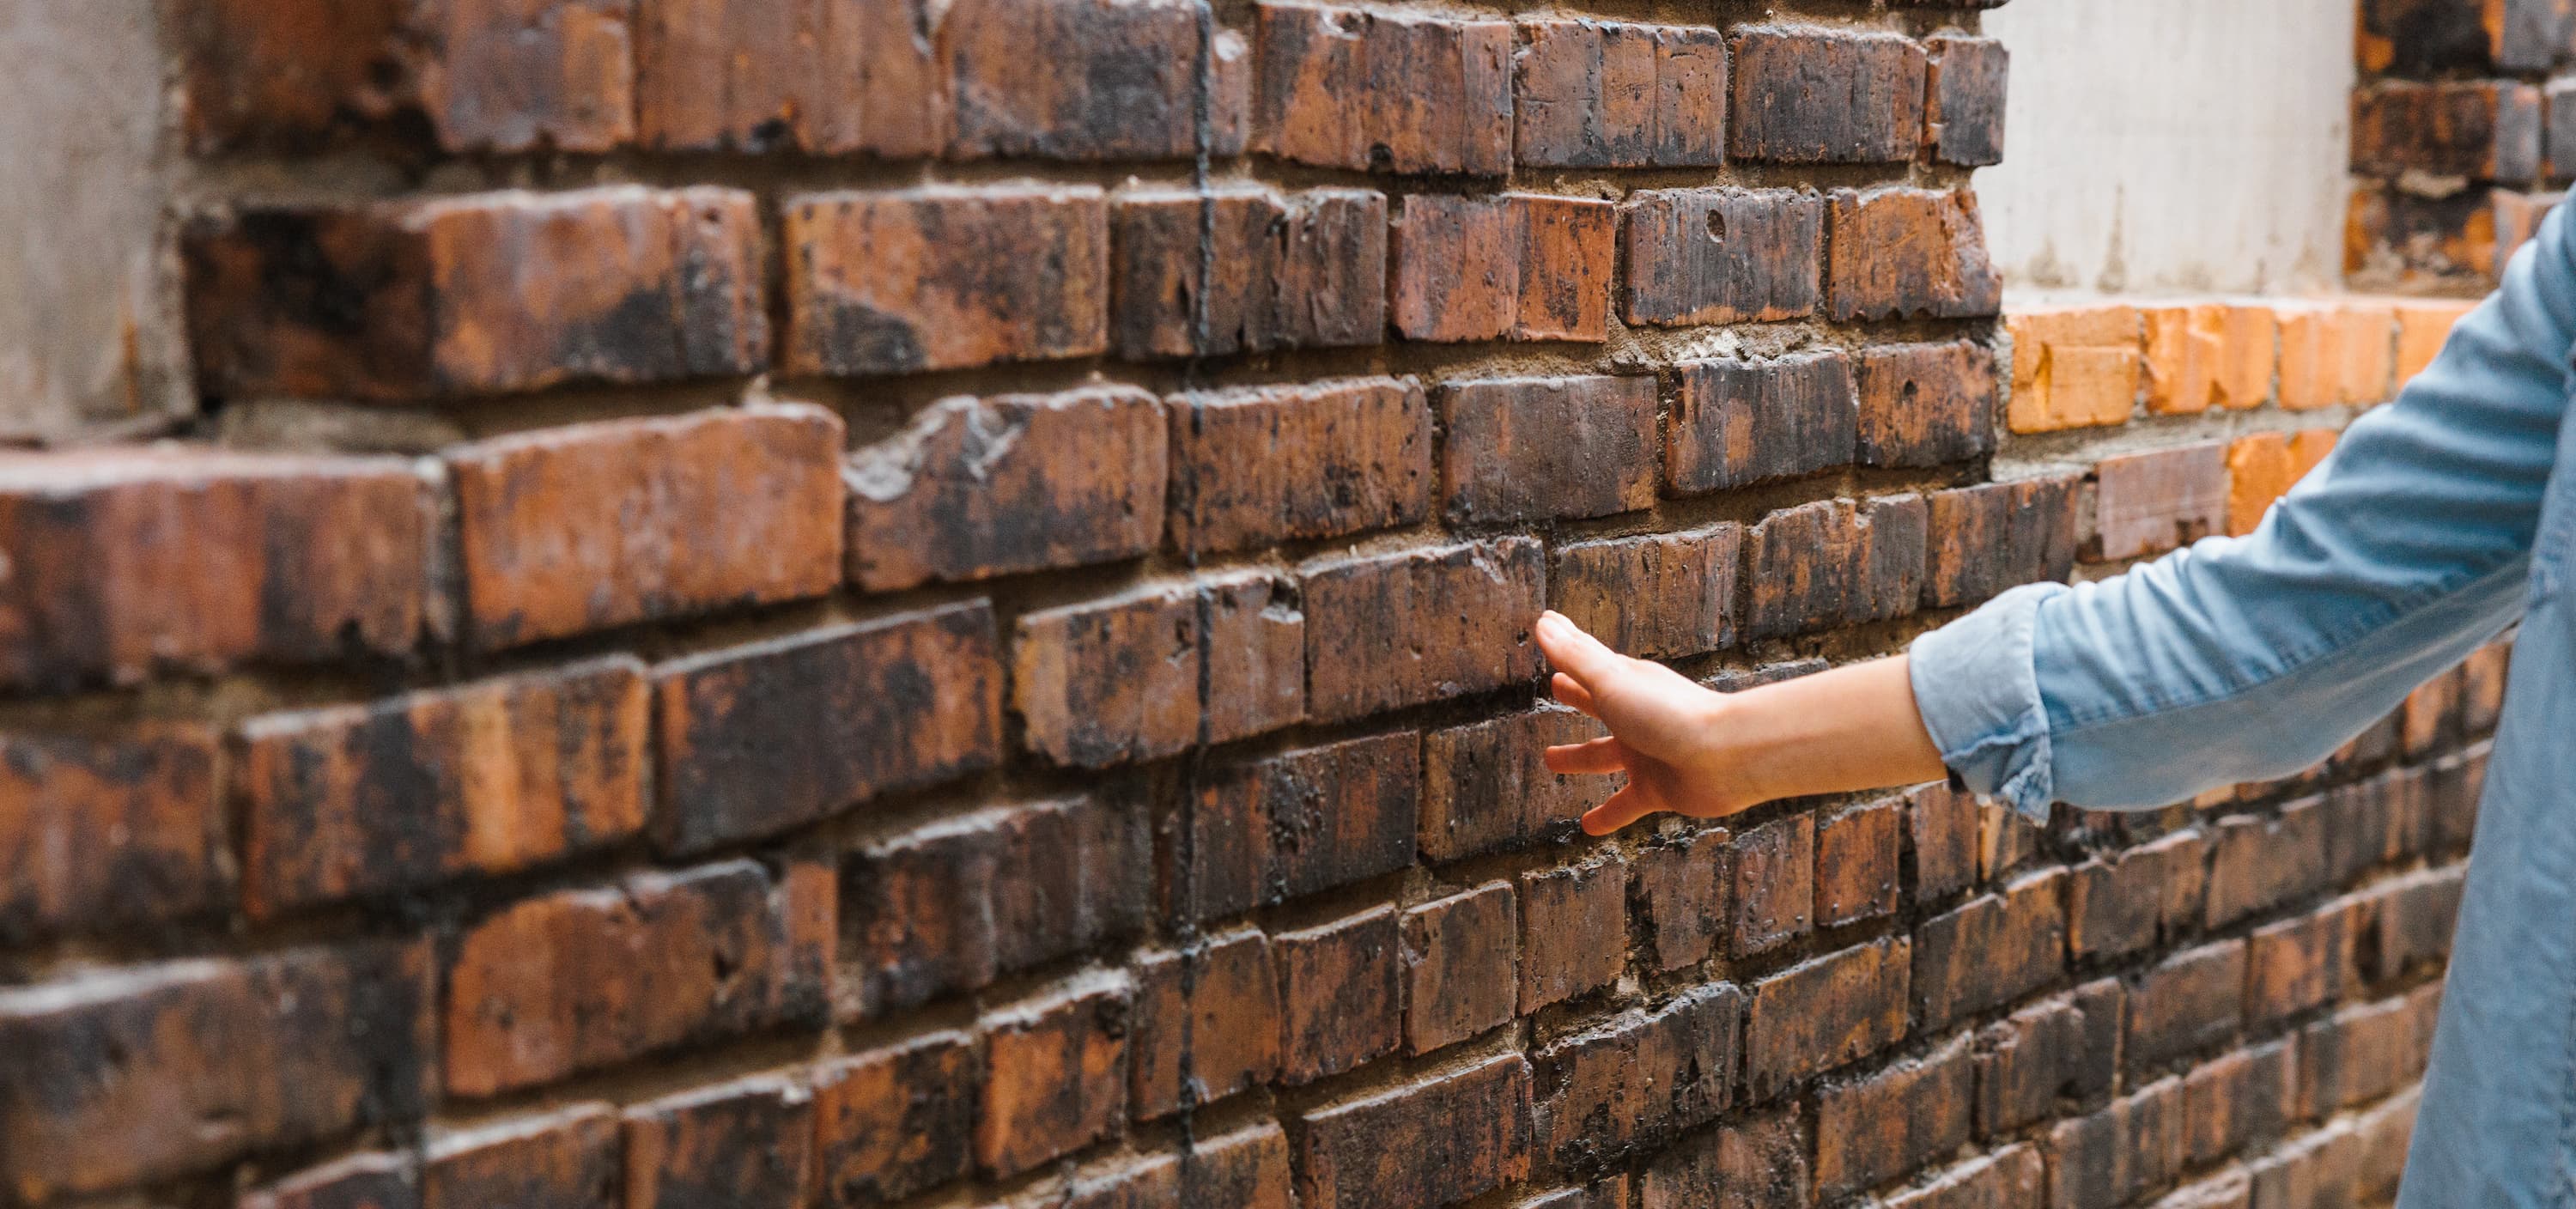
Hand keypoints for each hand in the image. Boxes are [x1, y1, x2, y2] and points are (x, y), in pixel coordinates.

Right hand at [1534, 611, 1763, 835]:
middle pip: (1597, 704)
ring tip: (1551, 762)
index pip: (1590, 665)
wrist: (1726, 756)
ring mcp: (1647, 754)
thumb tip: (1542, 623)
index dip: (1569, 656)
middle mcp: (1636, 717)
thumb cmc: (1671, 713)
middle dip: (1577, 697)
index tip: (1551, 638)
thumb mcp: (1611, 682)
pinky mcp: (1658, 789)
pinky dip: (1607, 816)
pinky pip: (1625, 805)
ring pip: (1603, 756)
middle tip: (1556, 690)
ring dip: (1579, 759)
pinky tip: (1587, 827)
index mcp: (1626, 685)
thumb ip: (1576, 657)